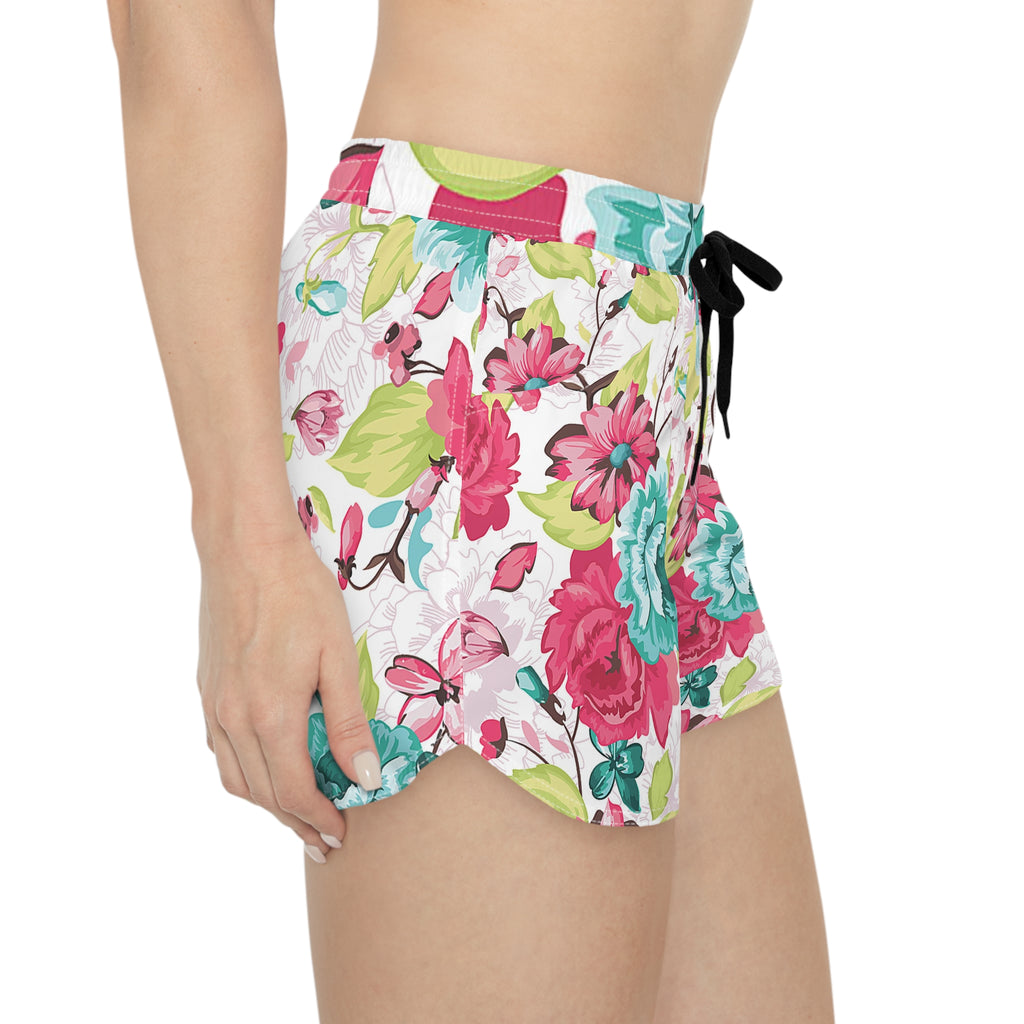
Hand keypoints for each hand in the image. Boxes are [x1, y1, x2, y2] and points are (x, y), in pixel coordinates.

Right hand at [195, 528, 380, 860]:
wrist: (245, 548)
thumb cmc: (300, 594)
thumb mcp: (338, 656)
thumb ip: (348, 722)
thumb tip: (362, 778)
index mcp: (270, 716)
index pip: (295, 792)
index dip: (320, 820)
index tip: (341, 836)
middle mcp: (233, 719)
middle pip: (263, 794)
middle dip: (296, 822)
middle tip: (324, 840)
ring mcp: (213, 705)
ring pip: (235, 777)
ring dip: (266, 804)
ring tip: (296, 816)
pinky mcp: (206, 688)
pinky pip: (219, 749)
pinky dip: (243, 773)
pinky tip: (262, 769)